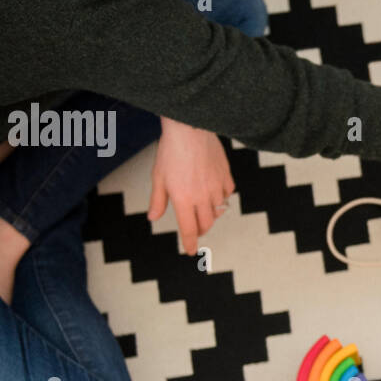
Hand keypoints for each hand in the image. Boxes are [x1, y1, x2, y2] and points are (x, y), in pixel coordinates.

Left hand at [149, 118, 235, 255]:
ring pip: (218, 210)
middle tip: (195, 229)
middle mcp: (202, 197)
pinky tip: (214, 192)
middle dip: (200, 230)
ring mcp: (216, 187)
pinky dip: (221, 197)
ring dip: (210, 214)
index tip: (190, 251)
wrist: (190, 128)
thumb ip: (158, 200)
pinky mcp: (226, 176)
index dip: (190, 243)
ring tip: (203, 209)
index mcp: (183, 199)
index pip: (188, 229)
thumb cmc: (171, 151)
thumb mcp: (158, 177)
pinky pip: (227, 194)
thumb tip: (153, 217)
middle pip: (206, 224)